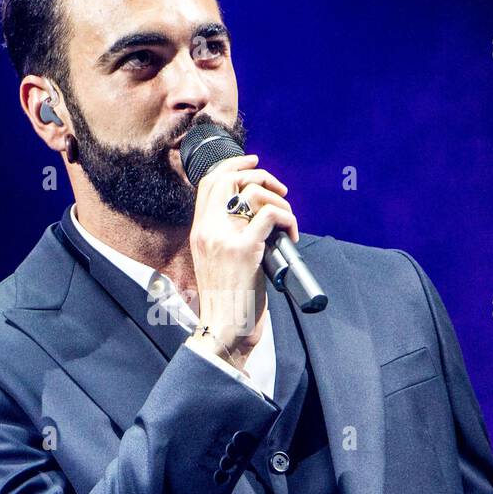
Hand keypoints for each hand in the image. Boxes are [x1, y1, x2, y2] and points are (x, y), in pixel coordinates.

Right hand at [187, 153, 298, 370]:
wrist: (223, 329)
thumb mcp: (217, 262)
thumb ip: (226, 237)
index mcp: (200, 232)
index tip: (253, 164)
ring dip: (279, 201)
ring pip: (253, 193)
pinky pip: (271, 215)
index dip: (233, 165)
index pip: (209, 182)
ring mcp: (225, 239)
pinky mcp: (245, 250)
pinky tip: (292, 236)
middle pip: (228, 178)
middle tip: (279, 190)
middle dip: (259, 175)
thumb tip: (255, 217)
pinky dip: (288, 218)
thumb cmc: (227, 301)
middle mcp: (208, 230)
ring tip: (287, 222)